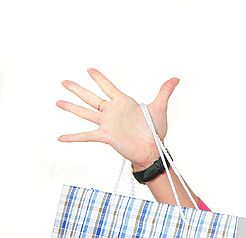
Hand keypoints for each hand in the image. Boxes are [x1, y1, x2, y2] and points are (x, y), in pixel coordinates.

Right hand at [57, 69, 179, 169]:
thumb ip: (165, 92)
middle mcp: (112, 112)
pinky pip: (86, 136)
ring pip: (85, 113)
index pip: (108, 87)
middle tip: (64, 81)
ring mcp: (107, 124)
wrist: (152, 150)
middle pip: (91, 98)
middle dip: (78, 89)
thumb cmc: (155, 131)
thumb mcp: (160, 108)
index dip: (99, 78)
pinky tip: (60, 138)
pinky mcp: (106, 136)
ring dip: (71, 108)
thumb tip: (176, 78)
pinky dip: (73, 137)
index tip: (89, 70)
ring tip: (58, 102)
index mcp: (123, 103)